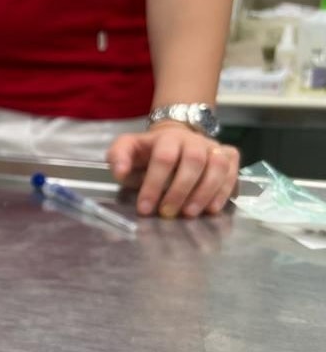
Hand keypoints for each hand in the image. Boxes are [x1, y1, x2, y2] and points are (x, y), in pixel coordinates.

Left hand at [106, 123, 238, 218]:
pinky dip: (224, 191)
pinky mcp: (228, 156)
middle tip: (167, 213)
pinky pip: (233, 171)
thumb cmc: (148, 151)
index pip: (163, 158)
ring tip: (190, 214)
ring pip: (217, 165)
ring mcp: (213, 147)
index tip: (145, 208)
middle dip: (180, 190)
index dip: (154, 184)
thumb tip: (119, 172)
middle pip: (193, 161)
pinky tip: (212, 209)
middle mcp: (193, 140)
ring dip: (205, 192)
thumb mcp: (127, 149)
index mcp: (166, 137)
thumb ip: (118, 157)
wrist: (174, 138)